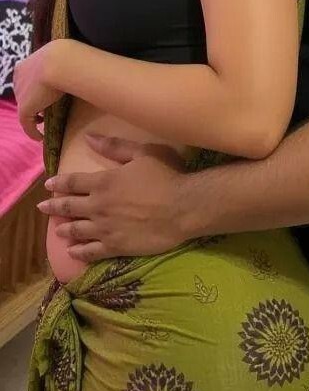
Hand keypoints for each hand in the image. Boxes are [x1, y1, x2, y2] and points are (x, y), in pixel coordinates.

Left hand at [13, 41, 66, 139]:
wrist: (61, 63)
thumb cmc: (66, 58)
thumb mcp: (60, 60)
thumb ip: (59, 67)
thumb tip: (73, 73)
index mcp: (24, 66)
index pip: (25, 81)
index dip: (33, 91)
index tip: (44, 97)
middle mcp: (18, 80)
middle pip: (23, 95)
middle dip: (32, 103)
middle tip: (44, 111)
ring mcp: (20, 94)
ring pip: (24, 109)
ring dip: (32, 117)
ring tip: (43, 123)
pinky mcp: (24, 108)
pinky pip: (26, 124)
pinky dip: (32, 131)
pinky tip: (41, 137)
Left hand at [38, 135, 190, 261]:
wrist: (184, 207)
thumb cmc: (167, 176)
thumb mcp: (143, 152)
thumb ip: (114, 146)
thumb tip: (89, 138)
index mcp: (103, 182)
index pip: (73, 182)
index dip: (59, 183)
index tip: (48, 185)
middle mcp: (98, 205)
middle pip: (69, 207)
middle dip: (54, 206)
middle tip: (42, 207)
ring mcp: (105, 228)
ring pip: (77, 230)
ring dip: (64, 229)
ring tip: (57, 230)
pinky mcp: (116, 246)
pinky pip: (91, 251)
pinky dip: (79, 251)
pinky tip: (73, 251)